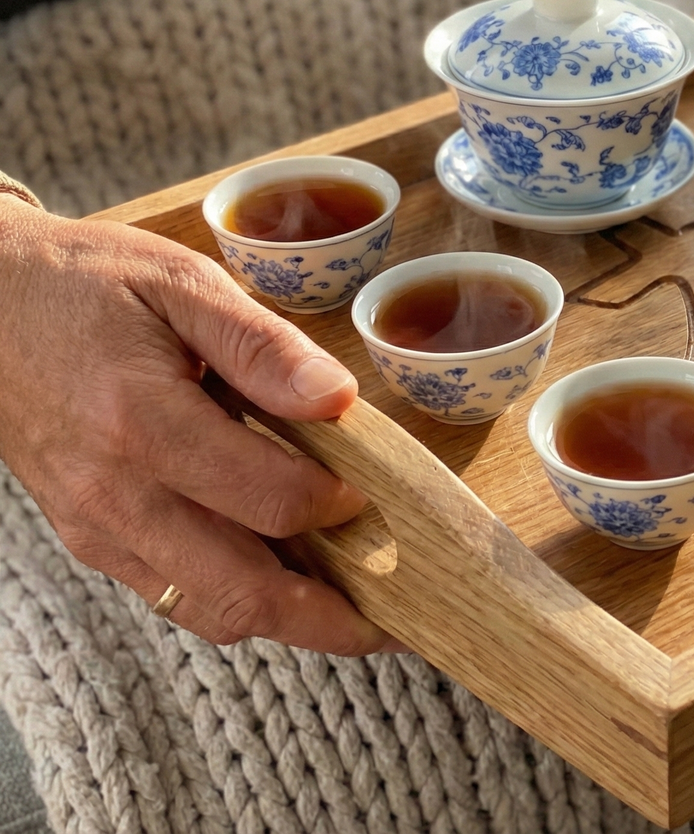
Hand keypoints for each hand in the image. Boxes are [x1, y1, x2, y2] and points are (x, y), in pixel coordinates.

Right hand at [0, 195, 397, 653]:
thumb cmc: (84, 284)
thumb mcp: (180, 284)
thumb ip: (263, 346)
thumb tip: (338, 400)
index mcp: (141, 422)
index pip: (266, 499)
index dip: (335, 506)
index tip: (374, 492)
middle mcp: (114, 492)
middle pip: (241, 590)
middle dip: (330, 617)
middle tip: (398, 620)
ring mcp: (96, 526)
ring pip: (210, 609)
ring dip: (290, 621)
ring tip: (359, 613)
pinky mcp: (90, 538)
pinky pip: (176, 594)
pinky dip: (240, 600)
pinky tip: (289, 578)